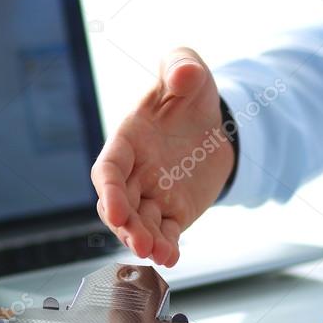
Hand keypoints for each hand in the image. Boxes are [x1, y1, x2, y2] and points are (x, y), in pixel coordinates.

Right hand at [91, 47, 234, 265]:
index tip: (115, 209)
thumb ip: (182, 65)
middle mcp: (135, 171)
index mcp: (128, 140)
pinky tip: (171, 257)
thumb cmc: (189, 92)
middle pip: (119, 204)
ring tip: (157, 253)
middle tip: (138, 241)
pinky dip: (167, 246)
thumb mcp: (188, 69)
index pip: (109, 169)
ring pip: (140, 223)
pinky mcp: (174, 211)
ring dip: (144, 240)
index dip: (108, 190)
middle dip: (125, 225)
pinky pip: (167, 232)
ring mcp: (153, 194)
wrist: (214, 120)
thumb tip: (184, 72)